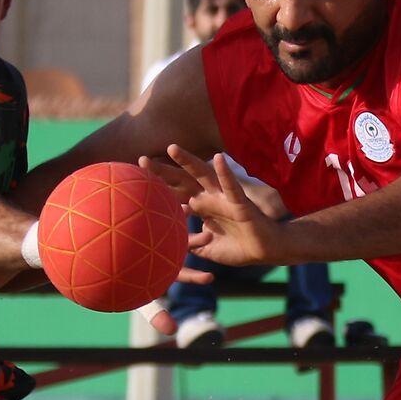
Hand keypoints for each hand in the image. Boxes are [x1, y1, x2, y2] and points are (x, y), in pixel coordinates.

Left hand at [139, 146, 289, 268]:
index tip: (135, 180)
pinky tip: (218, 158)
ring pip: (203, 175)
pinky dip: (225, 172)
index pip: (176, 194)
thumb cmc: (239, 247)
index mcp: (201, 207)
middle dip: (164, 170)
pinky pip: (232, 185)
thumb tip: (174, 249)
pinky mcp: (240, 202)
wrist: (265, 251)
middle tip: (142, 159)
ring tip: (172, 148)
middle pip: (182, 181)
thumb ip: (192, 245)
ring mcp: (224, 198)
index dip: (158, 187)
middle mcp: (210, 198)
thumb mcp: (208, 248)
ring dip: (188, 162)